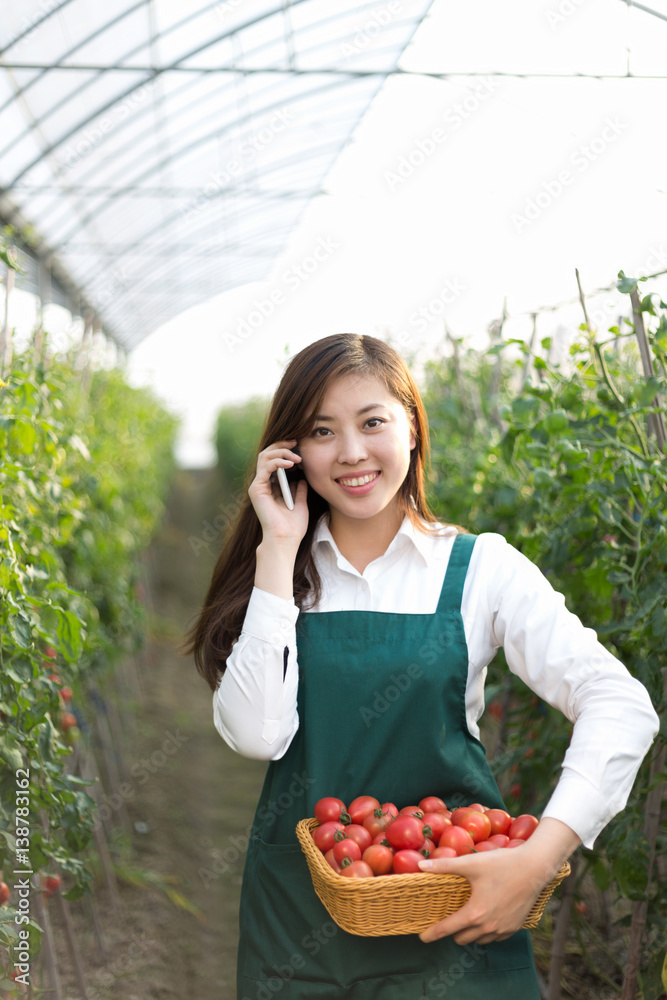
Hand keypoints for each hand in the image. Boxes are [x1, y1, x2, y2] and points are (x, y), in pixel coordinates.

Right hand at [248, 439, 308, 547]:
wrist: (286, 539)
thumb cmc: (293, 526)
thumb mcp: (301, 503)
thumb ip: (300, 490)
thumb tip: (303, 479)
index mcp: (271, 486)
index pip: (274, 460)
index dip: (285, 450)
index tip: (300, 447)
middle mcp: (262, 484)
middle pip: (267, 454)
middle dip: (281, 445)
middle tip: (296, 442)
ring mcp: (258, 486)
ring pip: (264, 456)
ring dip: (281, 451)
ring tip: (296, 456)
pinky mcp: (256, 489)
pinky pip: (265, 467)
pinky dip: (278, 461)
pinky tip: (291, 463)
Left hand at [417, 818, 579, 945]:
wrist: (534, 868)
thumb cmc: (501, 864)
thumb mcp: (471, 863)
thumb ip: (445, 867)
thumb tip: (421, 866)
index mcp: (474, 913)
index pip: (447, 929)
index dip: (432, 934)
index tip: (422, 937)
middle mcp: (488, 927)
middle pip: (461, 938)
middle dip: (453, 930)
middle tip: (449, 917)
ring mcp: (502, 930)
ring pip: (478, 940)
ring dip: (470, 932)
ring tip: (468, 915)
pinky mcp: (514, 928)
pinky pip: (494, 938)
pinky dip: (486, 932)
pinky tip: (486, 917)